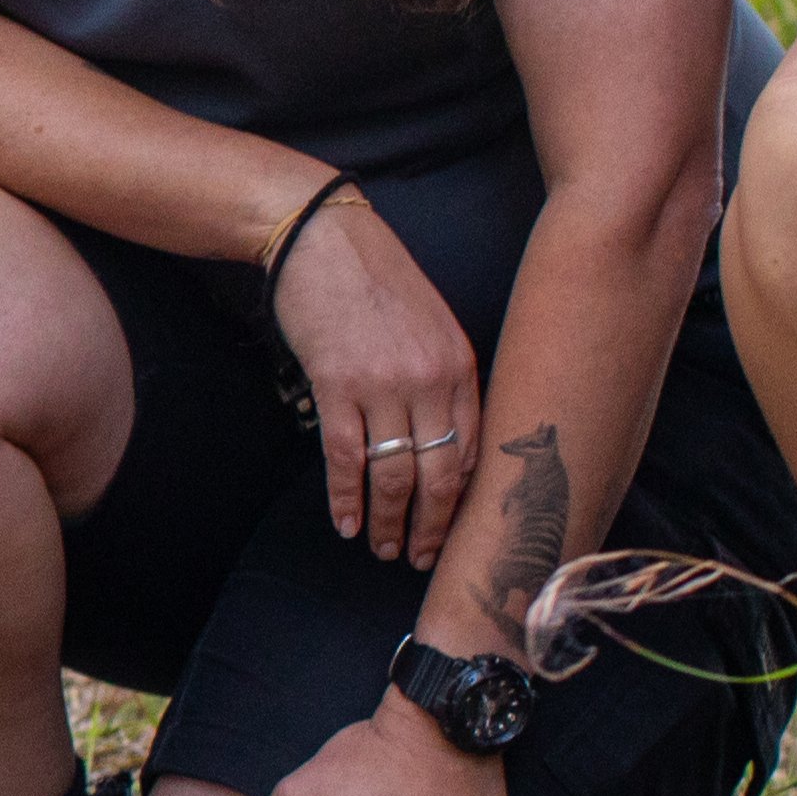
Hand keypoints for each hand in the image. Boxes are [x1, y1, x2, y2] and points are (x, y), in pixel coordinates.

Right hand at [267, 195, 478, 564]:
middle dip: (431, 524)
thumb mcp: (431, 324)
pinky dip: (345, 496)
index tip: (456, 532)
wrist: (322, 238)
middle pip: (439, 473)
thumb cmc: (375, 278)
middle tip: (420, 558)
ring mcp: (384, 384)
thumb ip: (444, 377)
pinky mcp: (336, 383)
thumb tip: (441, 436)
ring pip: (393, 473)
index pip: (474, 451)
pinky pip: (345, 455)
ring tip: (380, 548)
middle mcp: (430, 380)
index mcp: (460, 366)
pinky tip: (344, 521)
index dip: (464, 502)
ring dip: (386, 520)